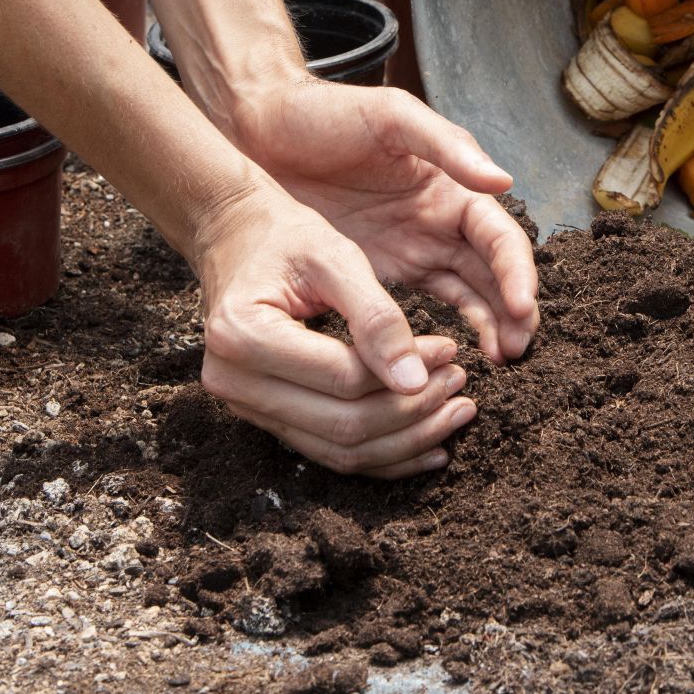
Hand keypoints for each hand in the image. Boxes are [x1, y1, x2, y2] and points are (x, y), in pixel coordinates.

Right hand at [193, 181, 477, 477]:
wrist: (236, 239)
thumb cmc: (285, 238)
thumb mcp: (333, 257)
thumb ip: (375, 317)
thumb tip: (416, 382)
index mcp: (243, 335)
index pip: (343, 378)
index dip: (407, 371)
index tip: (452, 350)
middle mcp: (233, 381)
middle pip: (343, 426)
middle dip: (413, 413)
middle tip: (461, 383)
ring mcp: (245, 406)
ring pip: (340, 451)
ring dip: (406, 439)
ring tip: (455, 412)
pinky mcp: (266, 417)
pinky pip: (330, 452)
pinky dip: (383, 455)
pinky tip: (428, 446)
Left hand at [223, 79, 539, 362]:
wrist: (258, 128)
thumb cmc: (325, 113)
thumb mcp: (390, 117)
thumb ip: (446, 146)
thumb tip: (504, 180)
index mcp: (452, 187)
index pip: (499, 237)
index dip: (516, 272)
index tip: (522, 307)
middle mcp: (440, 223)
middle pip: (493, 274)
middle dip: (512, 312)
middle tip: (516, 351)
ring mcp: (412, 250)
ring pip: (467, 296)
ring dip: (488, 327)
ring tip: (500, 362)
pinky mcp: (379, 273)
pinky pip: (423, 309)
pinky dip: (443, 333)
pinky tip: (450, 358)